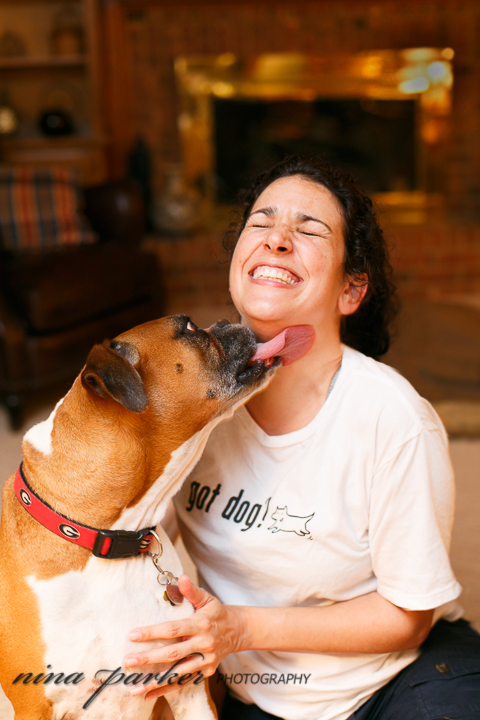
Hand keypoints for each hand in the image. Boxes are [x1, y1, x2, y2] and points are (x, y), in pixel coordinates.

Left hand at [123, 575, 244, 700]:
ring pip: (177, 673)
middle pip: (172, 653)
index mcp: (201, 625)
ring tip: (133, 686)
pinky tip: (148, 694)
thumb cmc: (216, 613)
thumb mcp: (207, 599)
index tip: (133, 635)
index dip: (152, 632)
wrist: (237, 631)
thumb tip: (180, 577)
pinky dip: (165, 690)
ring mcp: (205, 660)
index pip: (173, 629)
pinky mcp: (205, 672)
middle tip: (128, 661)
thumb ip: (192, 591)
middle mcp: (203, 644)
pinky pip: (183, 682)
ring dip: (154, 681)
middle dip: (148, 658)